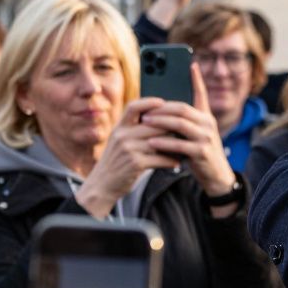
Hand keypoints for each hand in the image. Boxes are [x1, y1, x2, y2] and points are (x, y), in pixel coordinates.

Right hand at [77, 98, 177, 217]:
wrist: (101, 185)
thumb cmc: (116, 162)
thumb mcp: (119, 142)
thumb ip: (133, 131)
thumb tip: (159, 120)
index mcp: (119, 128)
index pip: (133, 107)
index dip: (148, 102)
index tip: (163, 102)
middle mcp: (122, 135)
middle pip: (153, 124)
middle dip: (170, 126)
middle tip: (185, 128)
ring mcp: (128, 149)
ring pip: (159, 141)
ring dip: (174, 145)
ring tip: (185, 145)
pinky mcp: (135, 163)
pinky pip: (159, 158)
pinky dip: (170, 161)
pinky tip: (177, 162)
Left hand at [141, 64, 237, 208]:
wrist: (216, 176)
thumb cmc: (200, 153)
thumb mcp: (194, 134)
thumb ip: (183, 121)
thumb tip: (160, 109)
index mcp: (206, 116)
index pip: (201, 93)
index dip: (196, 78)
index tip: (191, 63)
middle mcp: (208, 124)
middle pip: (183, 108)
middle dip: (162, 108)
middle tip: (145, 110)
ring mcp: (206, 137)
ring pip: (180, 124)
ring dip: (160, 122)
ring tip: (145, 122)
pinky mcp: (201, 152)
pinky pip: (179, 144)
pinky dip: (164, 142)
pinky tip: (151, 142)